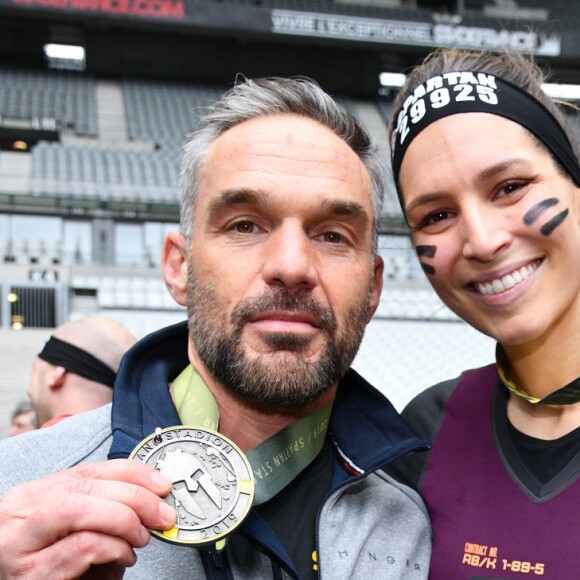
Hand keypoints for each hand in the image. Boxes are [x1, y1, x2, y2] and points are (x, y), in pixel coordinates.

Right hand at [0, 459, 174, 579]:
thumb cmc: (65, 570)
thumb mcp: (84, 528)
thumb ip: (106, 504)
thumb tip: (155, 491)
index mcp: (32, 496)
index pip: (87, 469)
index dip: (131, 472)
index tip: (161, 484)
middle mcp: (17, 515)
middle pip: (85, 487)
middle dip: (135, 497)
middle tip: (162, 514)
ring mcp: (18, 544)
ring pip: (79, 509)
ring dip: (124, 521)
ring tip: (140, 538)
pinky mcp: (29, 575)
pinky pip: (82, 546)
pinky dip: (115, 548)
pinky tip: (124, 557)